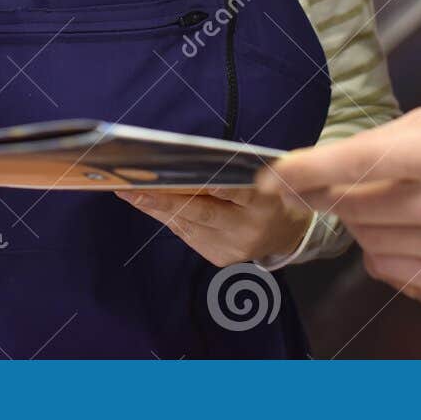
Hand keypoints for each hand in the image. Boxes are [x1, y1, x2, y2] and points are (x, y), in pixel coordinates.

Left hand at [115, 185, 312, 267]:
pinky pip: (189, 235)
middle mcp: (248, 228)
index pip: (233, 190)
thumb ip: (232, 171)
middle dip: (164, 199)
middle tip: (132, 187)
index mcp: (264, 202)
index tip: (174, 176)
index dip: (203, 184)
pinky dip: (170, 218)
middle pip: (202, 212)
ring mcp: (234, 247)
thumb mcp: (262, 175)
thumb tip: (184, 161)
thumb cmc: (270, 192)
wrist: (289, 233)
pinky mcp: (221, 258)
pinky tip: (151, 205)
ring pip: (188, 225)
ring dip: (157, 208)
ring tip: (130, 192)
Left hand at [257, 107, 420, 311]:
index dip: (305, 170)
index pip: (356, 163)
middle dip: (337, 192)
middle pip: (349, 204)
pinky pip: (381, 265)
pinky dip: (381, 247)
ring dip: (362, 219)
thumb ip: (375, 143)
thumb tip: (315, 168)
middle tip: (360, 181)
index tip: (271, 176)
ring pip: (361, 236)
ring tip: (400, 203)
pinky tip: (409, 230)